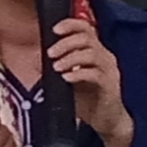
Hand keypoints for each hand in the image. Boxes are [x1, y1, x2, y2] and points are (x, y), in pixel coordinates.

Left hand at [46, 16, 133, 146]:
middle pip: (87, 38)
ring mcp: (109, 70)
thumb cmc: (88, 100)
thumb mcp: (70, 81)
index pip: (86, 28)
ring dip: (70, 58)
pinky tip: (67, 78)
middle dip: (66, 43)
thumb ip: (59, 69)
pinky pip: (95, 74)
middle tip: (50, 53)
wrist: (107, 121)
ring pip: (91, 53)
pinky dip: (78, 73)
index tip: (55, 30)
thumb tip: (36, 61)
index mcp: (96, 51)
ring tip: (56, 67)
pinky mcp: (110, 85)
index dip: (71, 25)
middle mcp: (105, 56)